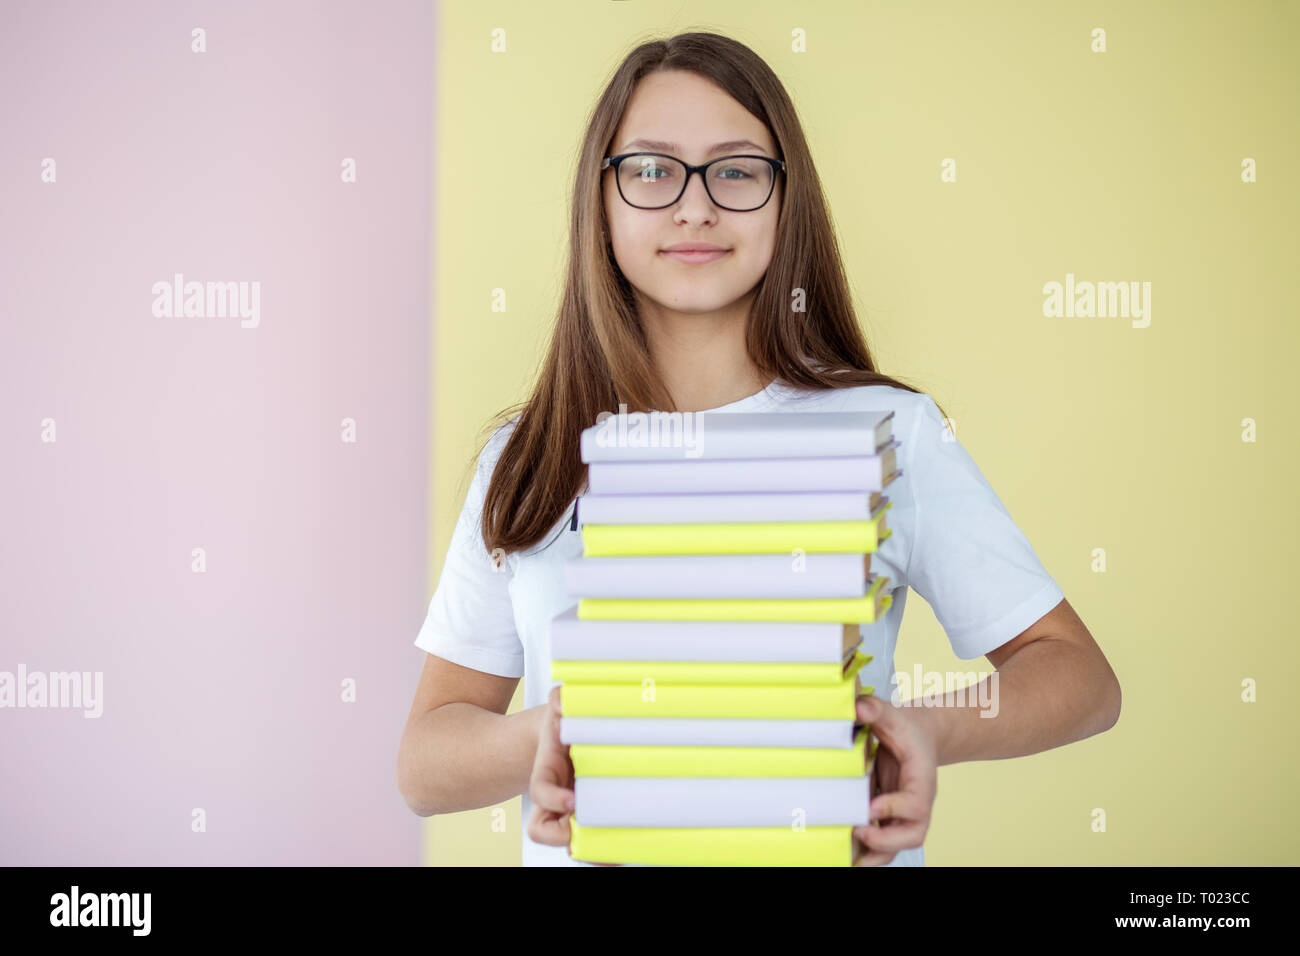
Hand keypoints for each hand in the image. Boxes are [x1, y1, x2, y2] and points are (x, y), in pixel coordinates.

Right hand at [525, 684, 620, 864]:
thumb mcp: (560, 708)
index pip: (540, 790)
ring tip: (617, 852)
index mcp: (547, 770)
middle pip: (548, 830)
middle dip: (567, 837)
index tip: (572, 801)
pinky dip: (604, 853)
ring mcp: (569, 810)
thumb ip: (560, 700)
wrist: (562, 739)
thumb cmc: (563, 725)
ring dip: (590, 851)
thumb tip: (562, 698)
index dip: (552, 799)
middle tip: (595, 832)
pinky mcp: (589, 816)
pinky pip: (590, 843)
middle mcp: (554, 795)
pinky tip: (626, 853)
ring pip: (569, 843)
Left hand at [852, 694, 937, 865]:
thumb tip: (859, 707)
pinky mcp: (890, 816)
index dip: (895, 808)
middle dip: (886, 840)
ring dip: (875, 854)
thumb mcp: (894, 714)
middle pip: (913, 833)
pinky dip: (866, 848)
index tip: (870, 806)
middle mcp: (916, 802)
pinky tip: (845, 852)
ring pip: (897, 843)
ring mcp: (904, 812)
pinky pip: (882, 839)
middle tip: (859, 832)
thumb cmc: (907, 728)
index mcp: (921, 779)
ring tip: (848, 859)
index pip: (916, 803)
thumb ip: (877, 710)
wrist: (920, 735)